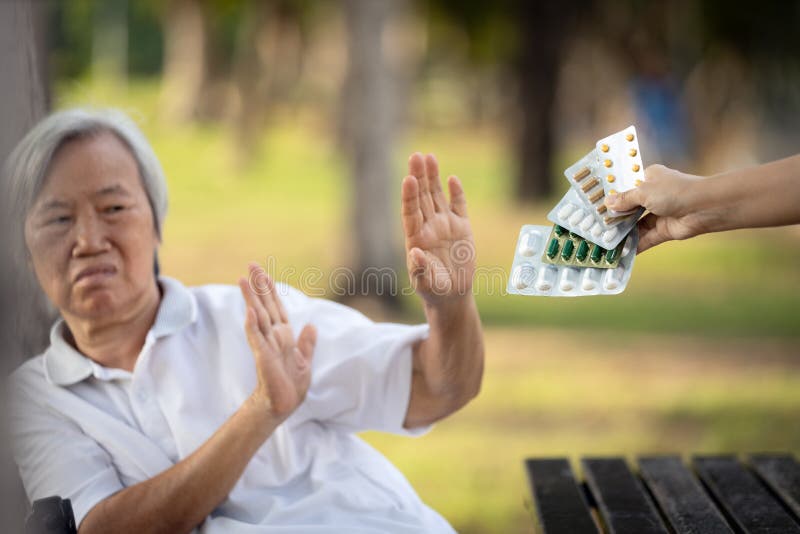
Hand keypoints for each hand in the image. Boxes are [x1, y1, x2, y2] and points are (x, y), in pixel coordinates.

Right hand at [239, 263, 315, 421]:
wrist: (283, 405)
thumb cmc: (290, 385)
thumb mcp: (305, 361)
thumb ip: (307, 343)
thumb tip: (311, 324)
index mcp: (284, 335)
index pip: (276, 306)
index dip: (270, 289)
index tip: (264, 273)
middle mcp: (273, 336)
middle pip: (264, 305)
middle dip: (259, 285)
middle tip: (251, 265)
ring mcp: (266, 344)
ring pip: (258, 316)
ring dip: (251, 298)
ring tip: (243, 280)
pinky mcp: (263, 356)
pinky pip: (256, 337)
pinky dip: (253, 324)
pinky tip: (250, 310)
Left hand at [401, 153, 475, 304]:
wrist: (452, 294)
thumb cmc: (434, 290)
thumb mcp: (426, 283)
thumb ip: (420, 268)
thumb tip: (414, 252)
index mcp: (416, 238)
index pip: (410, 212)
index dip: (409, 196)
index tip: (408, 179)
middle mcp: (428, 227)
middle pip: (422, 197)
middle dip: (419, 176)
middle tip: (416, 156)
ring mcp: (444, 225)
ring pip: (437, 196)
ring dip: (433, 177)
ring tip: (429, 157)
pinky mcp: (461, 227)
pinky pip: (458, 206)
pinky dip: (456, 193)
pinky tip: (452, 179)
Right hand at [604, 164, 712, 251]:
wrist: (705, 208)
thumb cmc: (674, 191)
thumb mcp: (644, 192)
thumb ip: (624, 199)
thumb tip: (607, 203)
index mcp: (650, 178)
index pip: (627, 186)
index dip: (613, 195)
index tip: (596, 204)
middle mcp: (654, 195)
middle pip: (630, 207)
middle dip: (616, 217)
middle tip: (595, 225)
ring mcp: (659, 214)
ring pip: (636, 225)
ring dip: (623, 232)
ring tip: (604, 241)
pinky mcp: (664, 231)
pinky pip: (645, 238)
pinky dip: (634, 245)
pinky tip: (619, 251)